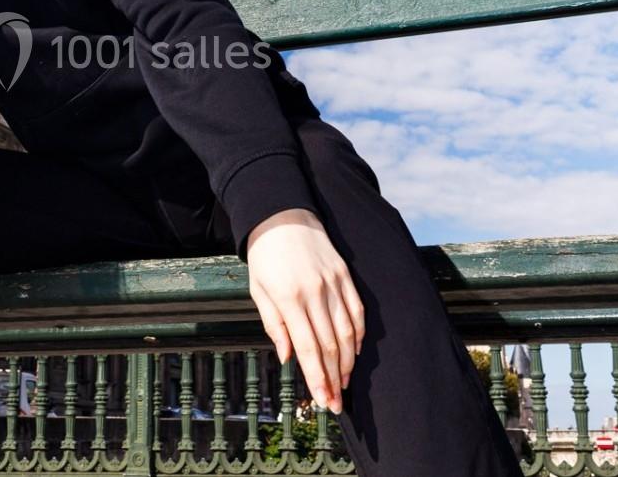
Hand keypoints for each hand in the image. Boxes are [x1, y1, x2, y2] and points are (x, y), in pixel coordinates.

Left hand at [245, 208, 364, 414]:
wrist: (281, 215)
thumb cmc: (265, 256)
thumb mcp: (259, 290)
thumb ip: (275, 324)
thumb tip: (289, 358)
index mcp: (289, 298)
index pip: (307, 348)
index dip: (317, 378)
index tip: (323, 401)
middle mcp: (315, 292)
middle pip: (330, 345)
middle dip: (333, 379)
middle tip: (335, 403)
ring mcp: (333, 283)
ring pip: (347, 332)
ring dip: (347, 362)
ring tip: (344, 383)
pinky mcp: (345, 275)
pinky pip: (357, 311)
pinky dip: (358, 335)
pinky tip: (354, 352)